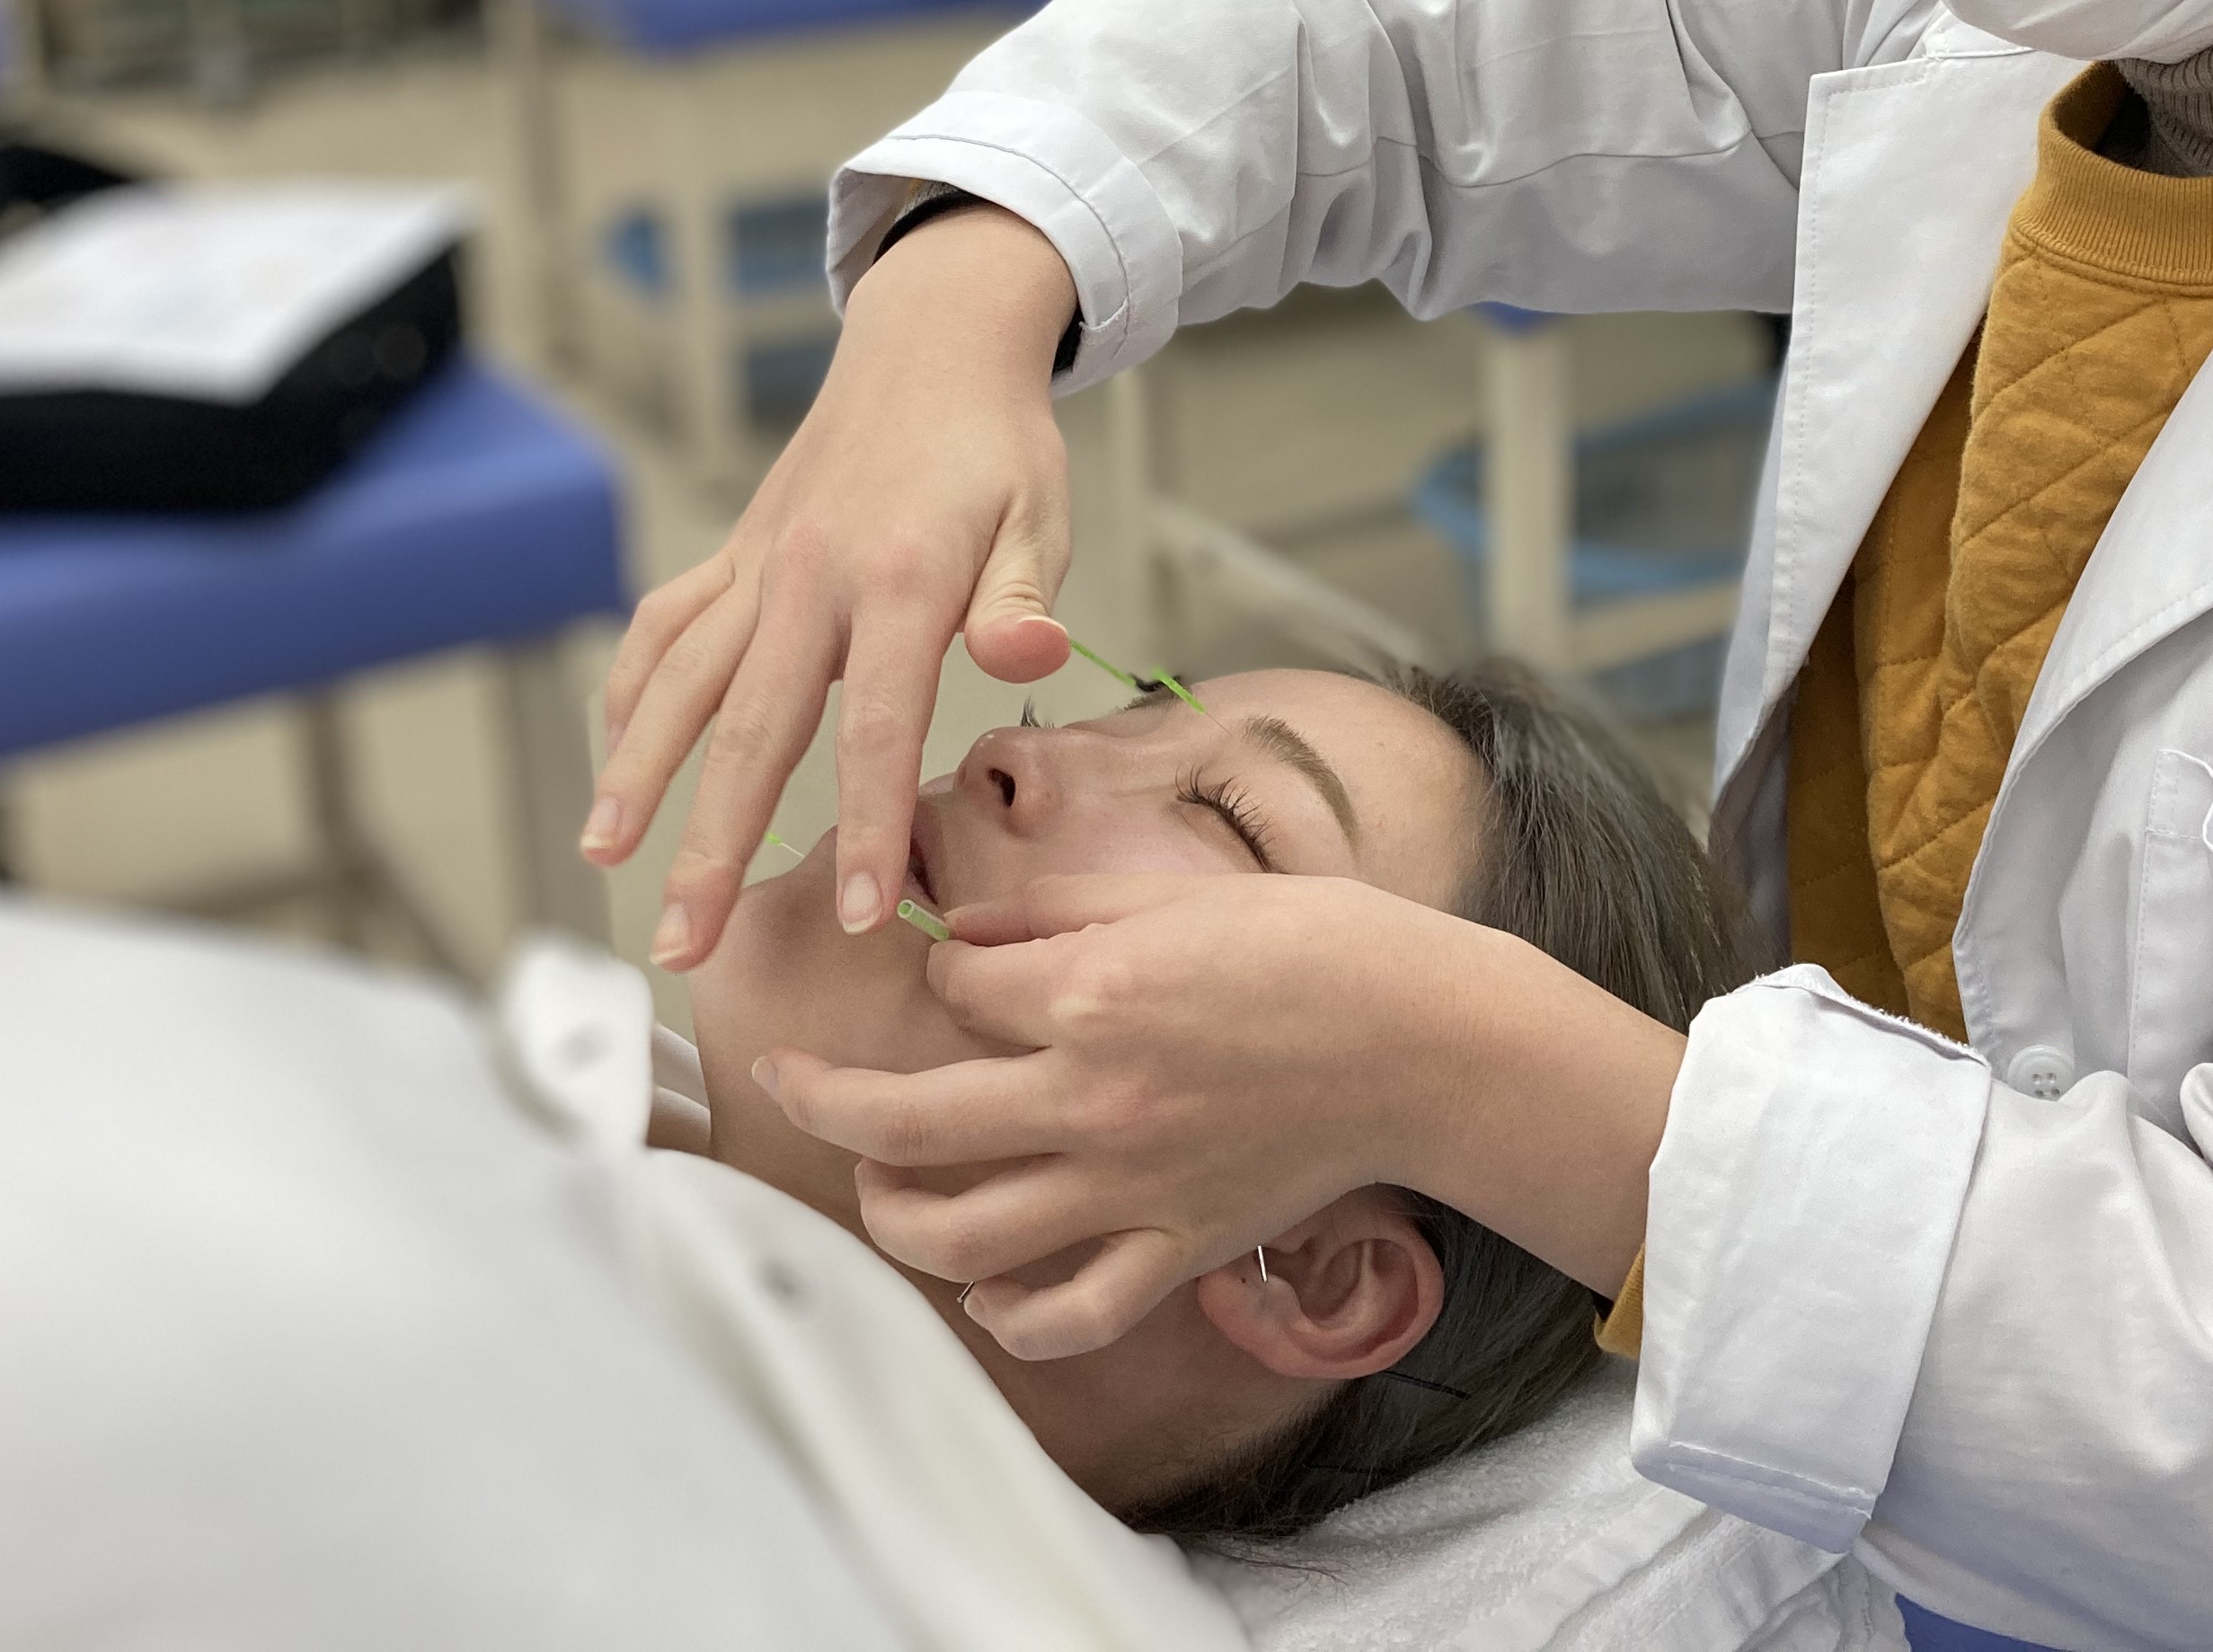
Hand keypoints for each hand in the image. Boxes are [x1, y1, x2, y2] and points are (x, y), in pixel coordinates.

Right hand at [587, 206, 1080, 969]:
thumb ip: (1023, 597)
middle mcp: (809, 576)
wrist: (932, 345)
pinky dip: (630, 692)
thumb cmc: (996, 448)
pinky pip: (665, 628)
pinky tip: (612, 757)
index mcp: (900, 580)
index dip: (861, 825)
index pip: (877, 728)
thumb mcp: (1040, 514)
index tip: (850, 916)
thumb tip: (1025, 657)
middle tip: (682, 944)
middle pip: (750, 729)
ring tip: (601, 859)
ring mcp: (758, 564)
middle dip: (710, 846)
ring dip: (637, 776)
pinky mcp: (733, 553)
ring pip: (681, 683)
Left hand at [752, 872, 1684, 1357]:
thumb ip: (1059, 911)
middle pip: (905, 1122)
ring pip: (961, 1238)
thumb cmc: (1317, 947)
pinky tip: (988, 1296)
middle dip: (823, 1098)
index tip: (958, 971)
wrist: (1424, 1039)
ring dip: (893, 1219)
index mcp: (1089, 996)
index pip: (952, 993)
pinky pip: (1069, 1311)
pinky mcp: (1177, 1247)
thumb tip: (965, 934)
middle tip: (788, 1078)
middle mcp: (1089, 1099)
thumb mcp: (1178, 892)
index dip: (942, 975)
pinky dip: (1013, 1319)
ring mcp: (1130, 1186)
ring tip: (879, 1189)